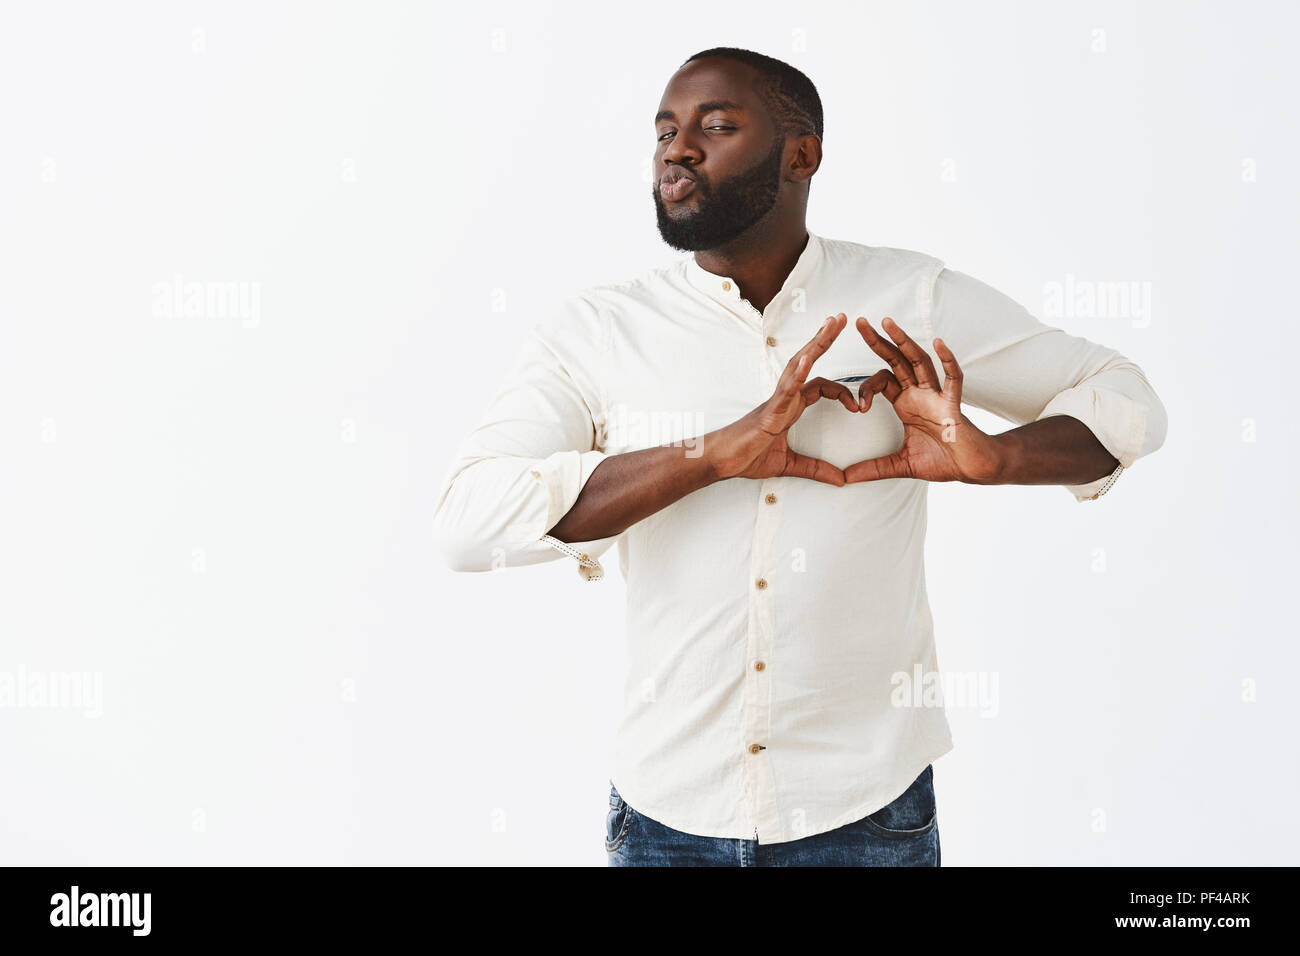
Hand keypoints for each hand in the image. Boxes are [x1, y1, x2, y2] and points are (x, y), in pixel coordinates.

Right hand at [707, 313, 858, 486]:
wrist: (722, 461)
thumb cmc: (747, 456)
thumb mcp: (790, 465)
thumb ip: (816, 469)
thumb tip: (840, 480)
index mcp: (790, 406)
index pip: (821, 386)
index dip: (842, 391)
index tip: (857, 406)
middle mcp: (785, 397)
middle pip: (809, 361)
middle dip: (825, 339)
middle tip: (841, 318)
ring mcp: (777, 400)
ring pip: (799, 364)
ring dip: (816, 343)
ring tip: (831, 324)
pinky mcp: (770, 409)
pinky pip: (787, 387)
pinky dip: (798, 372)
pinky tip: (809, 358)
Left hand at [844, 317, 1002, 483]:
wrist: (972, 470)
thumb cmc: (942, 461)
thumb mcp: (900, 465)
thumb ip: (873, 468)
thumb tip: (845, 478)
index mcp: (906, 404)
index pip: (882, 380)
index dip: (866, 388)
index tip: (857, 407)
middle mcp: (920, 394)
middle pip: (897, 360)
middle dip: (879, 341)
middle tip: (860, 322)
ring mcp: (938, 396)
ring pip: (920, 361)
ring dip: (904, 341)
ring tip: (887, 322)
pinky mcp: (954, 404)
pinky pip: (953, 378)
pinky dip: (947, 361)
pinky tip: (938, 343)